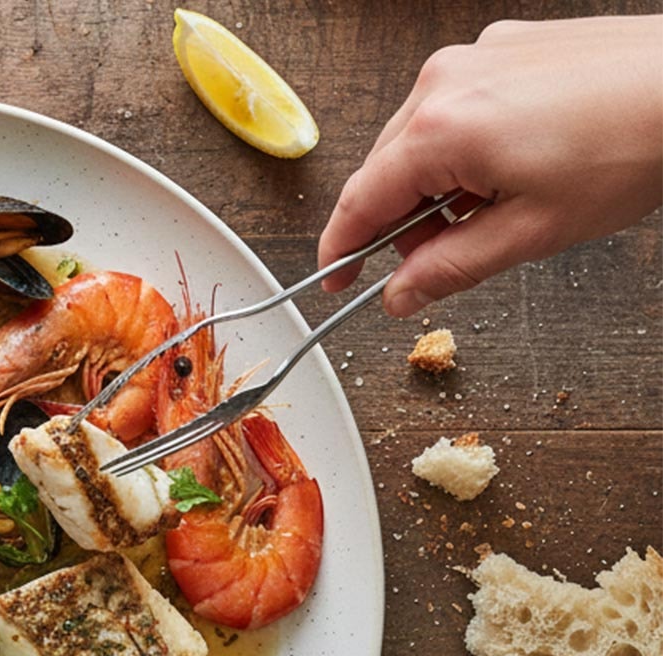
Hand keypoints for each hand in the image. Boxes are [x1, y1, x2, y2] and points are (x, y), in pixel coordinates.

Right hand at [317, 16, 662, 316]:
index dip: (343, 250)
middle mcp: (444, 83)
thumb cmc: (633, 146)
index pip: (361, 202)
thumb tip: (402, 294)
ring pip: (421, 137)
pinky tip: (516, 166)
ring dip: (439, 183)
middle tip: (442, 258)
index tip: (336, 281)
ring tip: (498, 207)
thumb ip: (451, 268)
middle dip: (405, 222)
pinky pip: (457, 105)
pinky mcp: (505, 46)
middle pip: (387, 169)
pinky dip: (467, 145)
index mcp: (440, 131)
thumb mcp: (532, 233)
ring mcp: (475, 56)